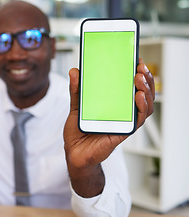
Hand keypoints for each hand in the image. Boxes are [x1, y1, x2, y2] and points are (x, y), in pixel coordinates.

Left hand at [63, 58, 154, 197]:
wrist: (74, 152)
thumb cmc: (77, 131)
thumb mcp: (75, 107)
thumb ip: (76, 91)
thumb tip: (75, 71)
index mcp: (112, 104)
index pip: (129, 87)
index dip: (136, 73)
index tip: (136, 60)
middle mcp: (121, 112)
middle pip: (141, 93)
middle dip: (145, 78)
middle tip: (140, 67)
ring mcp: (123, 122)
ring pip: (144, 106)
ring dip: (147, 90)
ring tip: (140, 78)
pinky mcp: (122, 132)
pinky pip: (137, 120)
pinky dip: (142, 108)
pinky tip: (139, 97)